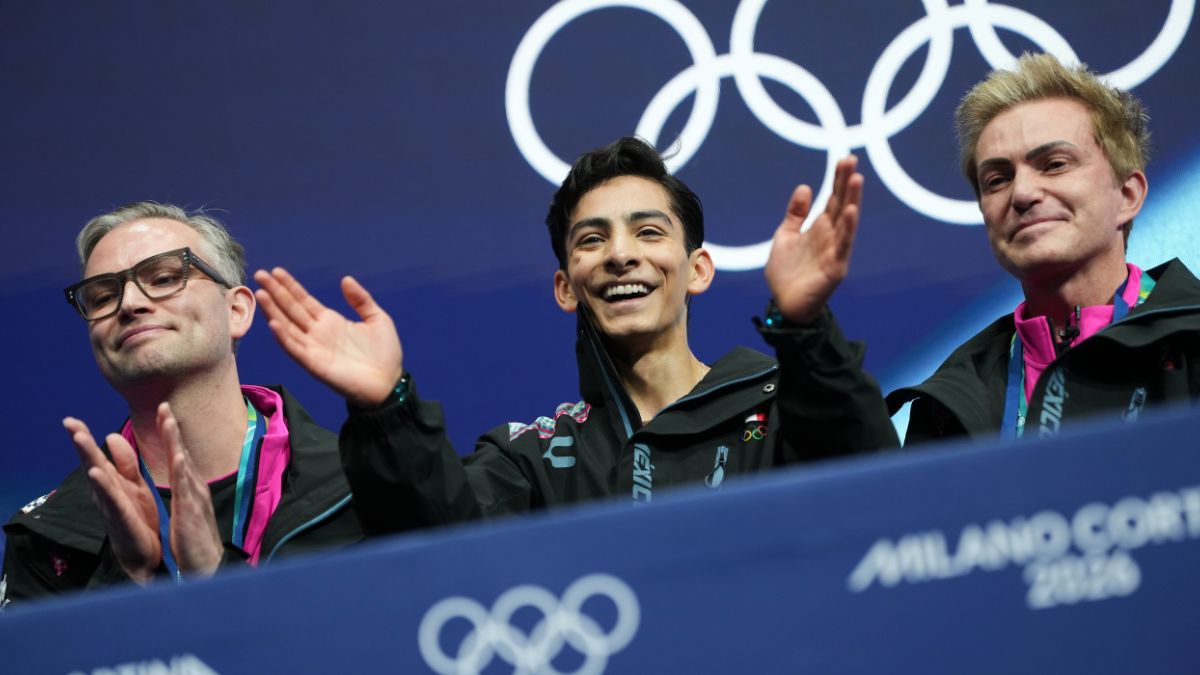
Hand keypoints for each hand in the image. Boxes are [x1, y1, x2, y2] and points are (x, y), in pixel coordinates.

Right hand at [64, 417, 160, 584]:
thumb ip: (124, 462)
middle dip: (81, 444)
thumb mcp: (133, 485)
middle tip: (69, 423)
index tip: (71, 419)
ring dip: (89, 458)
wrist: (145, 554)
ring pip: (98, 479)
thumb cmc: (136, 517)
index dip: (84, 438)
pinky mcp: (122, 518)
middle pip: (91, 463)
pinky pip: (113, 501)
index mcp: (110, 482)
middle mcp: (105, 492)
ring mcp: (111, 506)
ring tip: (80, 439)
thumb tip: (110, 435)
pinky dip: (105, 487)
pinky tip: (96, 473)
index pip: (94, 456)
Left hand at [160, 403, 222, 577]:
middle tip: (165, 405)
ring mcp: (196, 499)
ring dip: (176, 442)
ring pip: (184, 465)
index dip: (171, 433)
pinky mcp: (192, 513)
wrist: (206, 567)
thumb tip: (178, 469)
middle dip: (173, 429)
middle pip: (183, 453)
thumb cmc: (194, 540)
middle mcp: (195, 488)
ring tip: (169, 421)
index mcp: (190, 488)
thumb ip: (181, 487)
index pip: (179, 455)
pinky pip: (187, 489)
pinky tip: (178, 457)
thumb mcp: (185, 508)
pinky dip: (183, 471)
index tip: (163, 411)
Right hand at [254, 268, 403, 407]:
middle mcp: (317, 333)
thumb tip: (345, 279)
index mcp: (330, 321)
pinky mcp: (314, 364)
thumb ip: (361, 300)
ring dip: (273, 311)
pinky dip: (283, 337)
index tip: (276, 271)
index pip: (304, 300)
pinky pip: (295, 349)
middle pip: (291, 309)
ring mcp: (313, 348)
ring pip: (288, 326)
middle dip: (275, 292)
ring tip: (261, 294)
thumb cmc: (384, 354)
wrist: (389, 383)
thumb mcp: (377, 319)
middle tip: (259, 274)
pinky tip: (273, 323)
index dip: (290, 286)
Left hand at [764, 155, 863, 322]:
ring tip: (856, 178)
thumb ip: (795, 214)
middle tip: (852, 159)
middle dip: (846, 183)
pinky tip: (851, 211)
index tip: (844, 158)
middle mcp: (830, 236)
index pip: (831, 198)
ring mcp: (835, 250)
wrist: (783, 304)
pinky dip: (848, 228)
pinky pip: (843, 245)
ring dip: (852, 200)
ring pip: (846, 221)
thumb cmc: (786, 272)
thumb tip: (804, 186)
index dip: (837, 179)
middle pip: (841, 204)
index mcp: (819, 228)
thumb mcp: (786, 236)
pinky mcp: (835, 267)